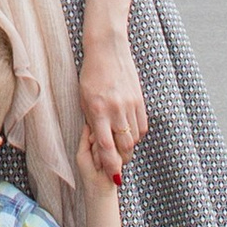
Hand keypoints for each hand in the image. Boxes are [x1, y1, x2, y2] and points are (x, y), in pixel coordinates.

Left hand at [79, 36, 147, 177]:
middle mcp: (115, 110)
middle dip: (122, 160)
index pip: (106, 147)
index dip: (110, 165)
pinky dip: (136, 135)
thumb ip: (91, 121)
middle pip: (124, 147)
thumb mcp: (84, 99)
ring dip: (128, 148)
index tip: (113, 177)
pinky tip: (129, 133)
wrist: (107, 49)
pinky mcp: (140, 100)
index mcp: (97, 110)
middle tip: (117, 165)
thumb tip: (98, 142)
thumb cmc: (90, 75)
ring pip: (134, 138)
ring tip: (122, 151)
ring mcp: (129, 105)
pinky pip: (142, 126)